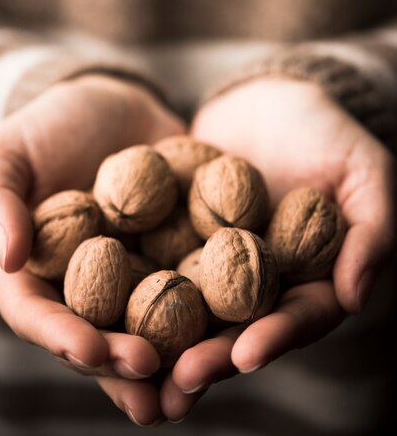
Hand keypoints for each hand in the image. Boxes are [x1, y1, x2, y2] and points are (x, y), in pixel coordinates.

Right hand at [0, 74, 184, 425]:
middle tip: (156, 394)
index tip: (91, 350)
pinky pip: (196, 282)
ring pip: (152, 324)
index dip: (62, 338)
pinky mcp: (178, 252)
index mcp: (40, 272)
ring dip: (175, 360)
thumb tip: (6, 256)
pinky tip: (242, 324)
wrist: (111, 102)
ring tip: (200, 384)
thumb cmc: (48, 125)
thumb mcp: (9, 153)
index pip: (41, 314)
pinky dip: (215, 307)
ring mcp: (137, 271)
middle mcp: (88, 283)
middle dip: (126, 367)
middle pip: (101, 336)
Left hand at [159, 78, 395, 421]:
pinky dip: (135, 281)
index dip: (274, 338)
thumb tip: (353, 297)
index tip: (246, 355)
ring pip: (192, 306)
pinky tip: (107, 301)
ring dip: (167, 337)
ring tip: (137, 363)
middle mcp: (260, 278)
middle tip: (179, 380)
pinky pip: (158, 259)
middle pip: (237, 326)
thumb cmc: (328, 132)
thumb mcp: (365, 172)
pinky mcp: (178, 234)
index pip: (296, 316)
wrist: (269, 96)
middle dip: (210, 354)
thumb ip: (371, 232)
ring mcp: (215, 258)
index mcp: (308, 276)